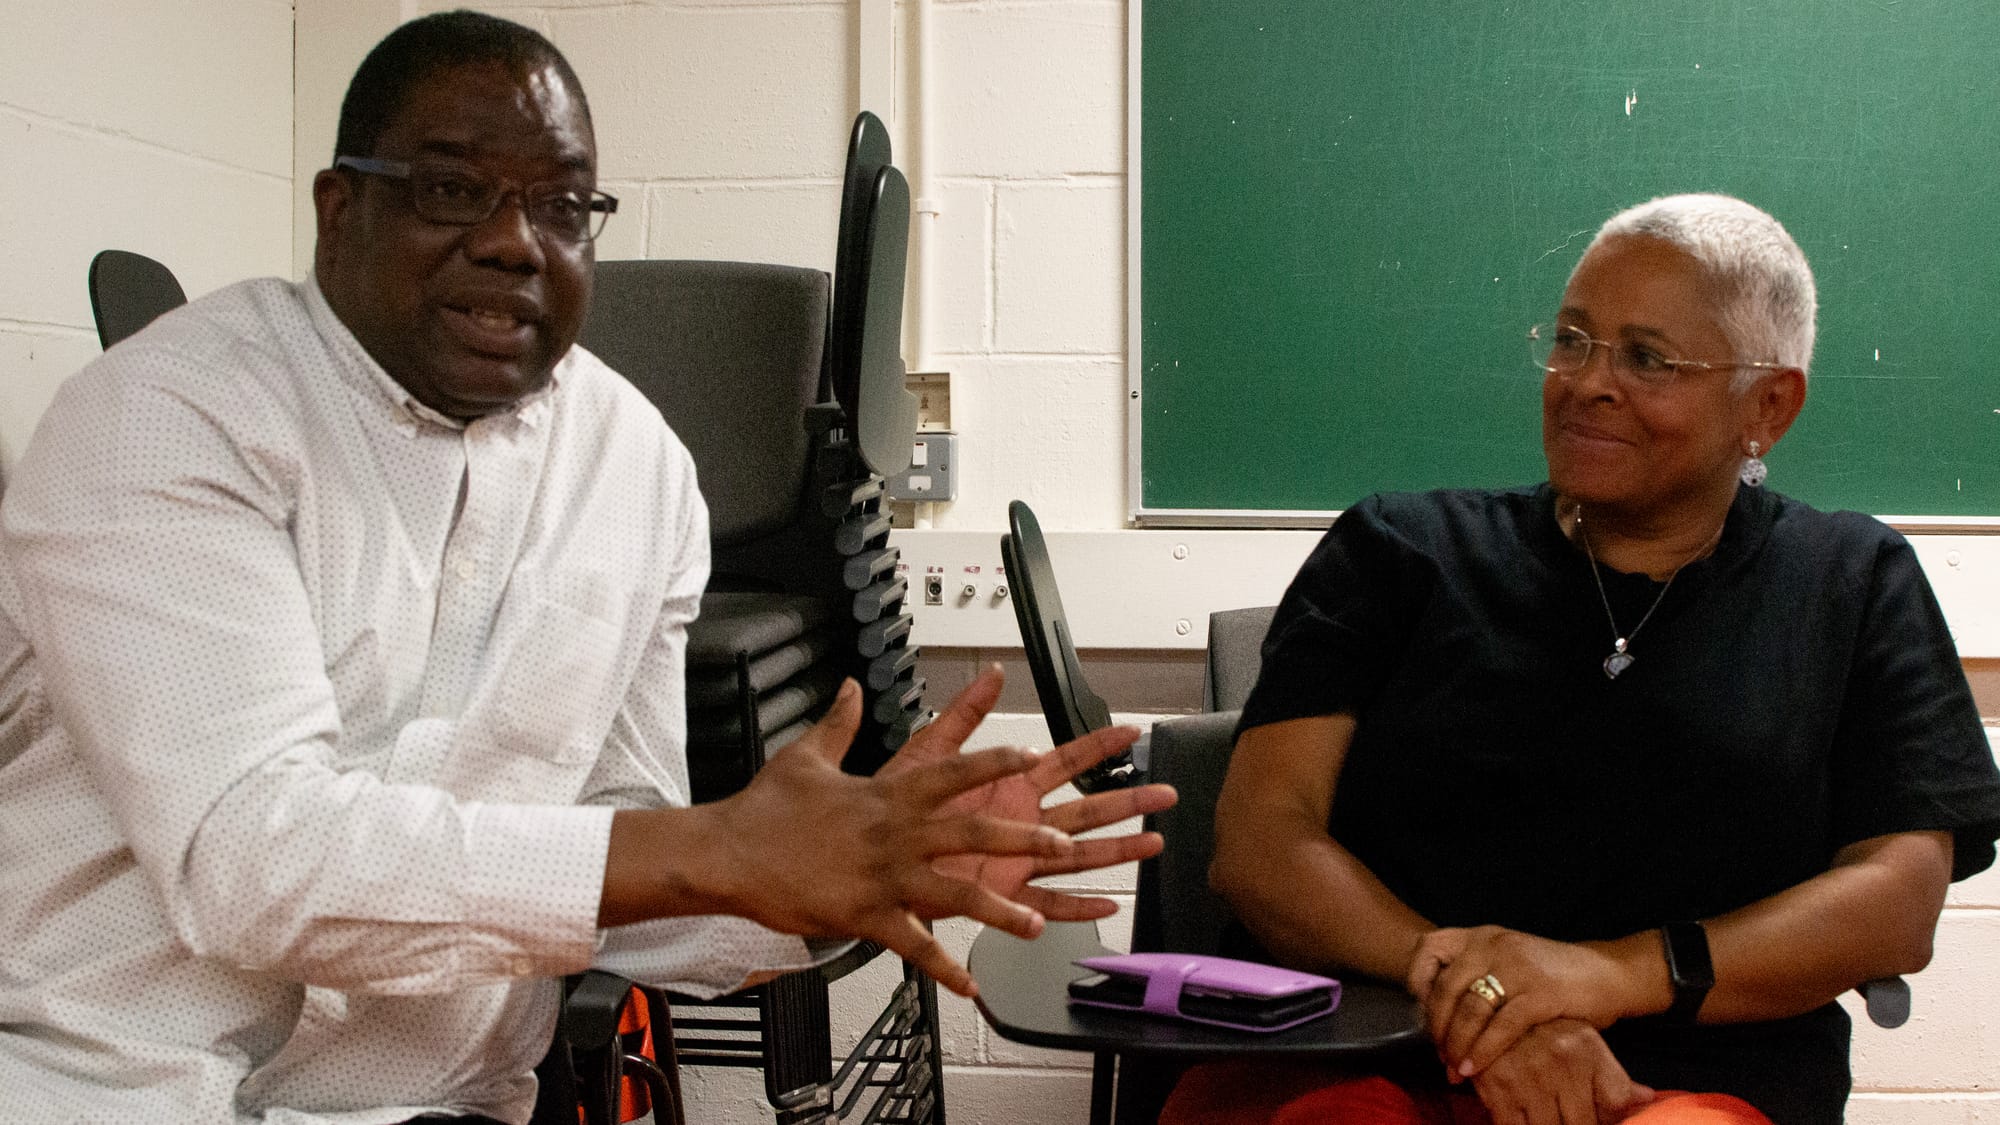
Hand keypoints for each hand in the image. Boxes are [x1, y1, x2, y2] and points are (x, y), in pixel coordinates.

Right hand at [701, 678, 1082, 996]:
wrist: (728, 852)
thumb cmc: (765, 808)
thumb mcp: (806, 755)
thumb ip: (840, 722)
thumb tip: (851, 688)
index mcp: (886, 793)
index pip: (954, 771)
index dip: (996, 760)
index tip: (1033, 756)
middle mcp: (894, 833)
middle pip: (972, 830)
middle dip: (1023, 837)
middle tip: (1064, 842)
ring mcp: (883, 877)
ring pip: (955, 894)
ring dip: (999, 911)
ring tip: (1035, 925)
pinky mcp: (864, 916)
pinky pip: (913, 945)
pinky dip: (943, 968)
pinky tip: (968, 985)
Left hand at [881, 664, 1176, 922]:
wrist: (868, 854)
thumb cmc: (894, 806)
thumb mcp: (930, 753)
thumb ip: (964, 714)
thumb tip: (990, 673)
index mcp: (1009, 784)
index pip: (1066, 759)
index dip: (1099, 746)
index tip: (1131, 732)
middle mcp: (1022, 821)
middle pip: (1088, 807)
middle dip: (1128, 800)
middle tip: (1164, 793)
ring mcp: (1018, 858)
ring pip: (1080, 854)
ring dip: (1117, 850)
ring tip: (1152, 844)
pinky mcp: (1004, 894)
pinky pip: (1047, 901)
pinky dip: (1077, 906)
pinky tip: (1107, 902)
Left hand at [1408, 926, 1642, 1078]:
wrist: (1608, 975)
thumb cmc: (1552, 975)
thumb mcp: (1508, 960)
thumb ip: (1475, 974)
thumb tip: (1434, 1012)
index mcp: (1482, 936)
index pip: (1431, 945)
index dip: (1417, 978)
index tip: (1419, 1010)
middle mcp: (1495, 946)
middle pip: (1446, 987)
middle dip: (1437, 1027)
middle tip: (1439, 1054)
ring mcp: (1518, 968)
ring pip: (1470, 1009)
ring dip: (1457, 1044)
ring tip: (1454, 1068)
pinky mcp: (1541, 994)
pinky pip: (1501, 1026)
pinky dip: (1484, 1051)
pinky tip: (1476, 1068)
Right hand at [1471, 1019, 1653, 1124]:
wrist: (1489, 1009)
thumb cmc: (1543, 1032)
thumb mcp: (1583, 1044)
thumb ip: (1614, 1078)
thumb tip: (1647, 1098)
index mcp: (1585, 1049)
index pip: (1616, 1103)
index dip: (1608, 1120)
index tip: (1594, 1118)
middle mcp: (1559, 1061)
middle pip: (1583, 1123)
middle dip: (1575, 1123)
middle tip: (1565, 1114)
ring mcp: (1527, 1076)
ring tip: (1547, 1114)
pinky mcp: (1496, 1088)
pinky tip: (1524, 1117)